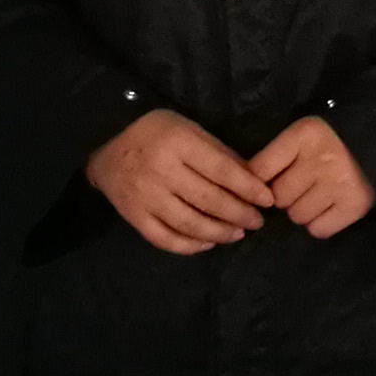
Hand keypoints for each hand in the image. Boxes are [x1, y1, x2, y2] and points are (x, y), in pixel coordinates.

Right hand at [84, 111, 269, 254]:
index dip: (249, 188)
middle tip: (256, 222)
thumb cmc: (156, 133)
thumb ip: (219, 153)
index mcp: (178, 143)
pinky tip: (208, 242)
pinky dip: (190, 245)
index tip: (268, 200)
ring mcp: (145, 196)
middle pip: (209, 200)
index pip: (222, 170)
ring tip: (237, 233)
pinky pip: (165, 239)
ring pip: (190, 224)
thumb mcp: (189, 129)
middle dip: (239, 214)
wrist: (106, 144)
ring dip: (220, 233)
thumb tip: (252, 180)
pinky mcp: (133, 216)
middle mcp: (161, 171)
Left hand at [247, 116, 375, 238]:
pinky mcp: (354, 205)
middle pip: (278, 197)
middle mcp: (320, 160)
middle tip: (300, 186)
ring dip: (301, 210)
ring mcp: (338, 184)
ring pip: (296, 215)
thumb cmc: (332, 139)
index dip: (258, 180)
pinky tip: (328, 208)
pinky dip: (319, 223)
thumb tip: (247, 185)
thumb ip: (275, 156)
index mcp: (303, 136)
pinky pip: (318, 229)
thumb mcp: (302, 135)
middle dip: (284, 195)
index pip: (260, 169)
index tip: (268, 181)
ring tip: (317, 195)